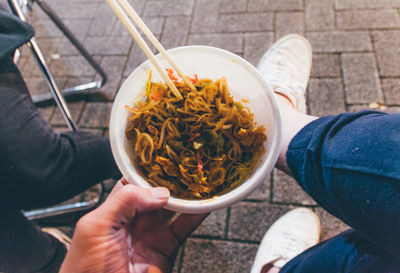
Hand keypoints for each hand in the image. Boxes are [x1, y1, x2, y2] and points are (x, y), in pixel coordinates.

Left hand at [59, 179, 206, 272]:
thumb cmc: (85, 268)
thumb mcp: (95, 227)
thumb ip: (123, 202)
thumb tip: (157, 192)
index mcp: (114, 209)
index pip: (134, 182)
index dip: (148, 171)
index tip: (164, 157)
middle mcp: (135, 218)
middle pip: (158, 193)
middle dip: (172, 180)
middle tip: (187, 166)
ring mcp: (152, 233)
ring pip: (174, 207)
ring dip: (187, 195)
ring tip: (200, 180)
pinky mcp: (167, 248)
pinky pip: (184, 226)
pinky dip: (197, 215)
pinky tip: (205, 203)